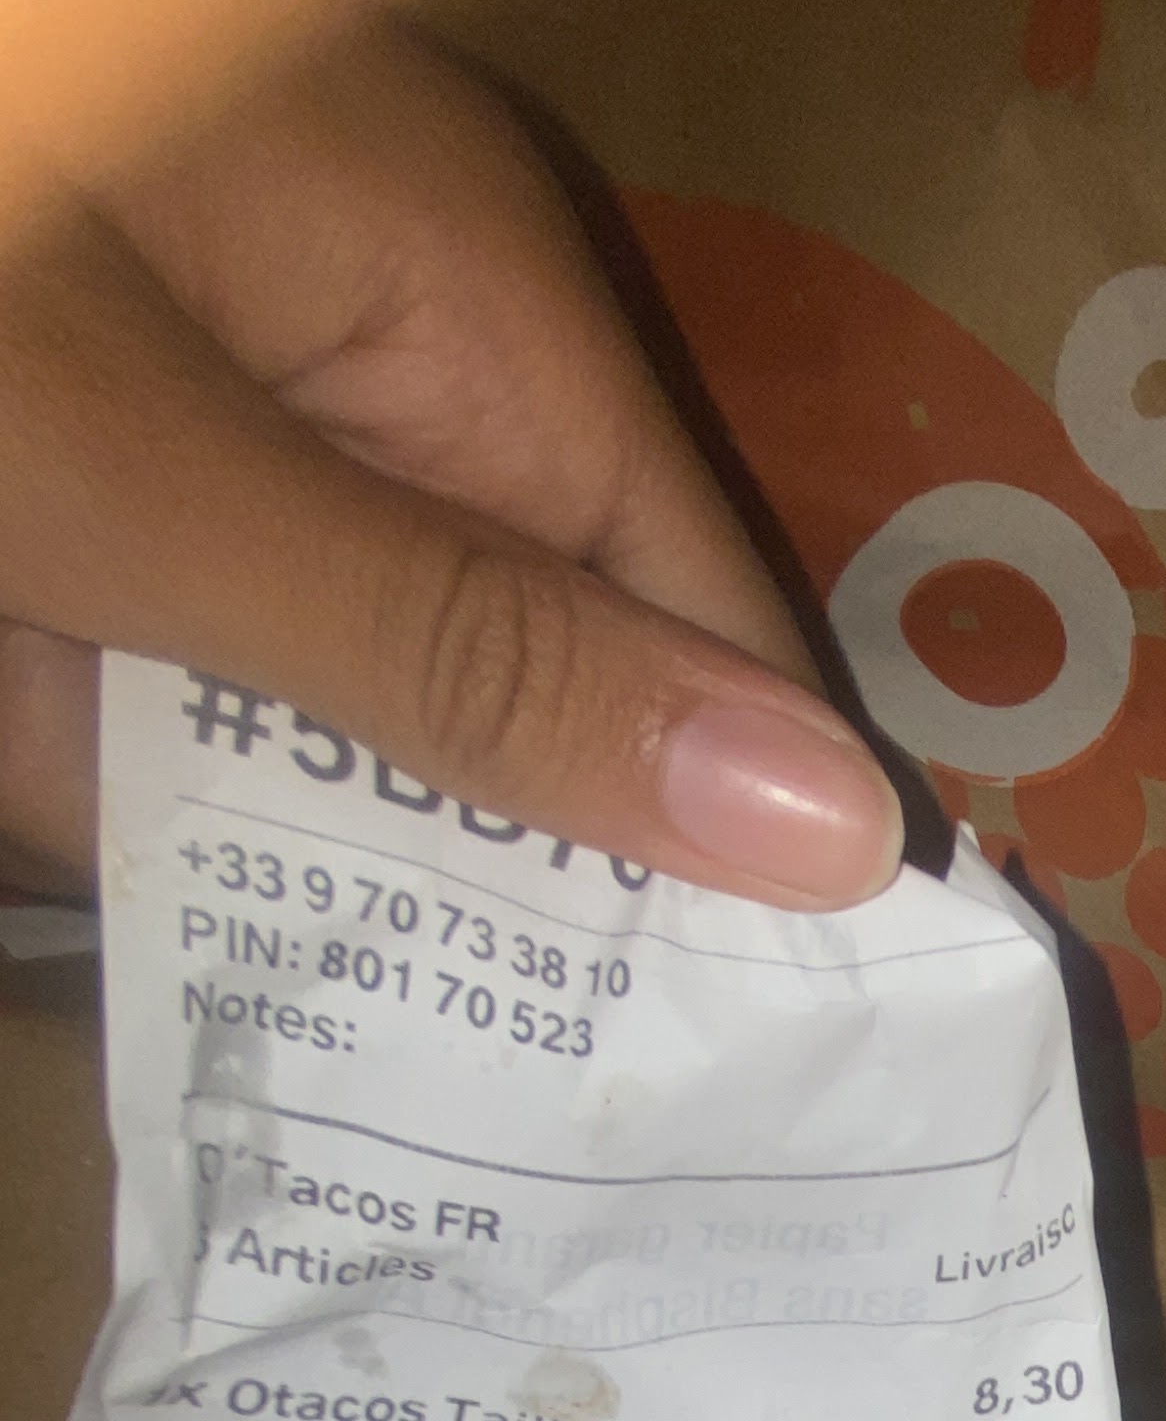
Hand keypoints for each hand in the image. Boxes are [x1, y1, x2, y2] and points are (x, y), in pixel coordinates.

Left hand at [0, 19, 903, 907]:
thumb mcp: (143, 483)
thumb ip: (473, 669)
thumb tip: (830, 837)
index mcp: (482, 313)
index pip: (707, 634)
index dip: (718, 865)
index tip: (712, 1107)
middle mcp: (403, 338)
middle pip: (509, 682)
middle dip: (373, 841)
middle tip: (312, 964)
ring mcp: (247, 370)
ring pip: (310, 686)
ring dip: (172, 783)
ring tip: (54, 732)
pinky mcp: (130, 408)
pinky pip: (182, 630)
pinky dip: (85, 712)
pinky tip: (23, 690)